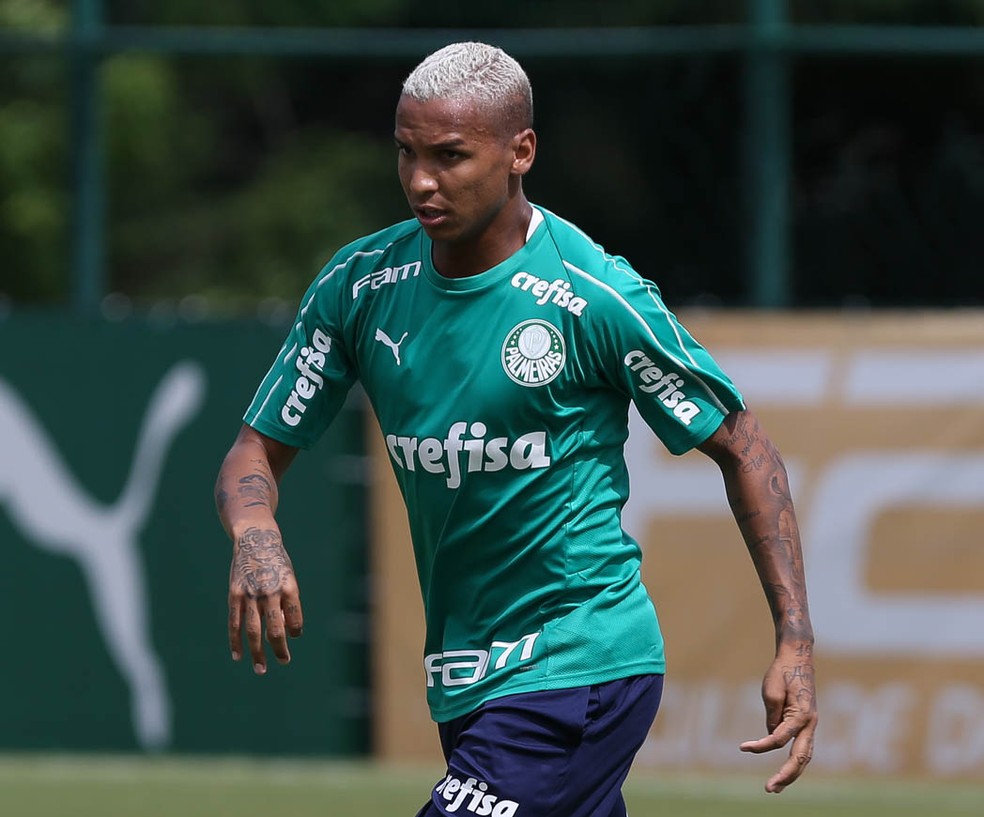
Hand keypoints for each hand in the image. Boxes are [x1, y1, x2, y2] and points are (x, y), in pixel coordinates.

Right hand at [228, 526, 303, 673]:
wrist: (255, 539)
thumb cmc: (277, 563)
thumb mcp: (289, 578)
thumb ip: (288, 604)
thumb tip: (286, 633)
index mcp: (289, 587)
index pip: (295, 619)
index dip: (295, 631)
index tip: (292, 636)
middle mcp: (270, 592)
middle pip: (274, 630)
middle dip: (279, 649)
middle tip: (284, 662)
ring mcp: (250, 594)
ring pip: (252, 631)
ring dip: (257, 653)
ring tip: (261, 669)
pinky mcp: (235, 595)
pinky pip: (234, 623)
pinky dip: (235, 642)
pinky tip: (238, 656)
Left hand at [740, 643, 817, 792]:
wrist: (798, 657)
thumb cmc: (782, 671)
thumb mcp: (771, 690)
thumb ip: (772, 715)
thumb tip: (772, 736)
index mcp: (802, 715)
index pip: (780, 738)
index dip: (761, 746)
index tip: (743, 747)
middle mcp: (810, 723)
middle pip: (800, 757)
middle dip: (786, 775)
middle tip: (770, 789)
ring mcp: (810, 725)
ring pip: (804, 756)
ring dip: (791, 773)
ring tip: (775, 787)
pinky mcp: (805, 724)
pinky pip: (800, 747)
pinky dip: (791, 760)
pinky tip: (780, 770)